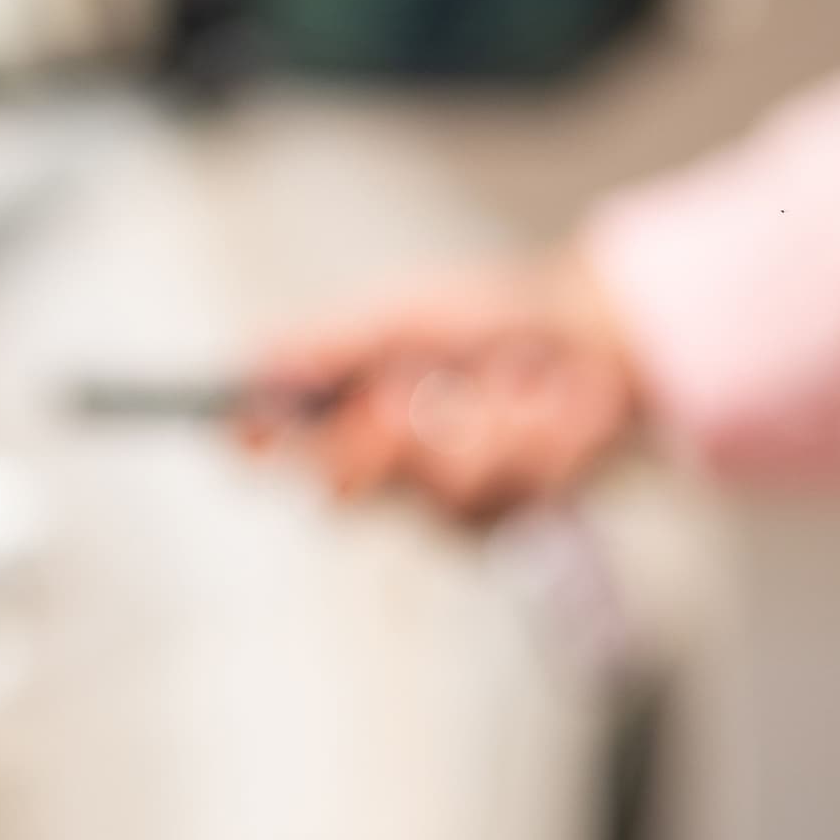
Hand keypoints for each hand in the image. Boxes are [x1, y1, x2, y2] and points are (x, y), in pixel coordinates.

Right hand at [240, 248, 643, 524]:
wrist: (586, 340)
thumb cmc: (481, 330)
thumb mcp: (401, 320)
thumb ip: (331, 345)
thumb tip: (253, 363)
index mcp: (342, 421)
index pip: (275, 447)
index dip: (261, 440)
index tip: (258, 424)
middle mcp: (382, 475)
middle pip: (339, 493)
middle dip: (370, 441)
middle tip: (397, 395)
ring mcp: (443, 506)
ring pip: (440, 483)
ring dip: (483, 417)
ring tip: (510, 377)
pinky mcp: (509, 520)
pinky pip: (514, 480)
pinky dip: (537, 424)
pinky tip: (548, 399)